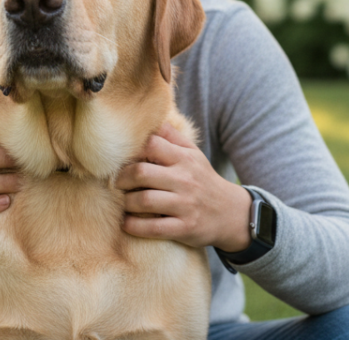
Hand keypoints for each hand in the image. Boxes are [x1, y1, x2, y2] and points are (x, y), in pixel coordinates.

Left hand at [115, 122, 251, 251]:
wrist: (231, 213)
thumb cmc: (203, 180)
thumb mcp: (193, 154)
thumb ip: (171, 137)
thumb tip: (149, 120)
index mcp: (184, 159)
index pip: (151, 145)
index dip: (131, 151)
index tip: (123, 160)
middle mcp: (185, 180)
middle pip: (141, 173)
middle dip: (122, 178)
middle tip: (116, 183)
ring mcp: (185, 205)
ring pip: (144, 201)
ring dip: (126, 203)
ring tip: (124, 202)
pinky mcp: (185, 228)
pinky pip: (153, 228)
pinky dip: (134, 226)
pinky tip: (126, 223)